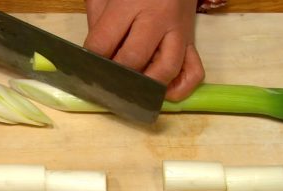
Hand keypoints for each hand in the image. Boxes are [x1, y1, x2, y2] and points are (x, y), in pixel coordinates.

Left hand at [84, 0, 204, 100]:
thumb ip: (98, 22)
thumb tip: (96, 58)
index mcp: (132, 2)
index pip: (104, 42)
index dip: (92, 60)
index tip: (89, 67)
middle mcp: (159, 18)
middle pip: (134, 59)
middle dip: (117, 76)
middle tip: (109, 80)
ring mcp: (180, 32)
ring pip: (167, 71)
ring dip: (147, 86)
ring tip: (134, 88)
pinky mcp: (193, 43)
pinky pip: (193, 73)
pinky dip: (179, 89)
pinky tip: (162, 90)